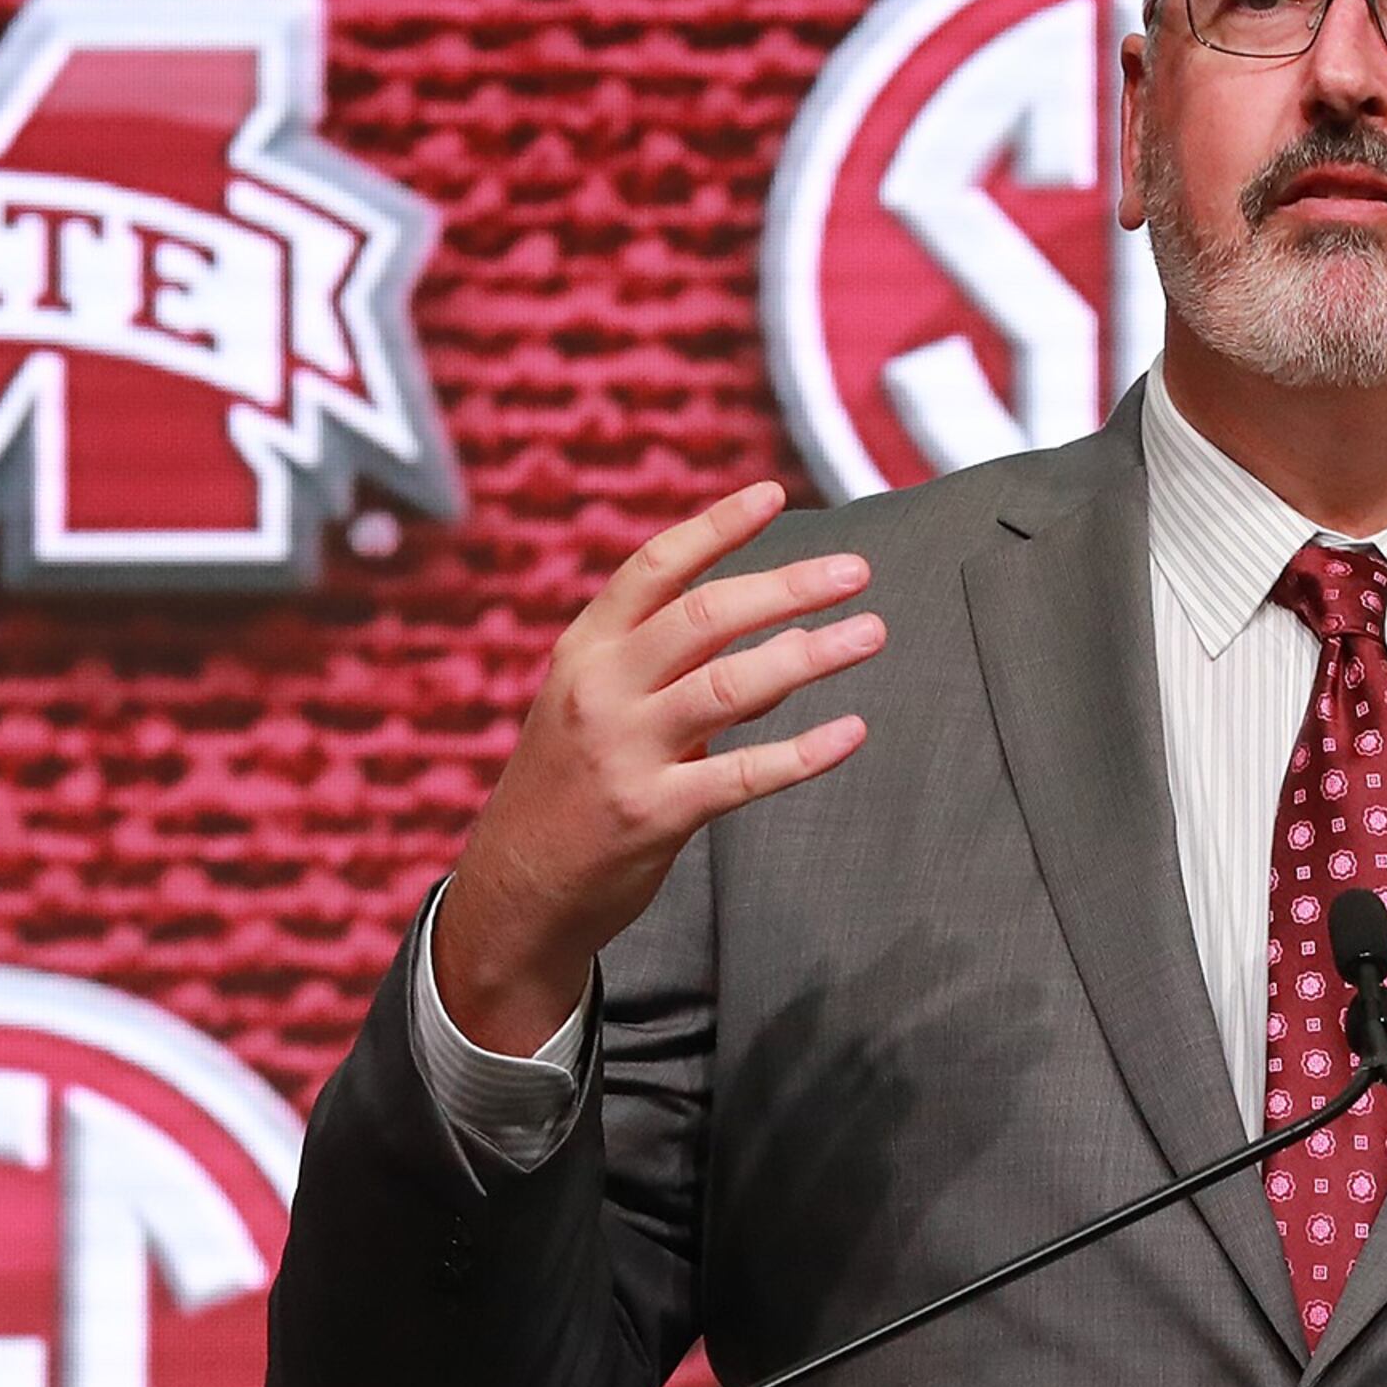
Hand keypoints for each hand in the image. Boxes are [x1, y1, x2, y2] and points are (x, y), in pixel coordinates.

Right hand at [433, 481, 884, 1053]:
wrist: (515, 890)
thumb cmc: (570, 791)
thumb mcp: (604, 713)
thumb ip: (687, 676)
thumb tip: (786, 645)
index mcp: (585, 651)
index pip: (655, 568)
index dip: (717, 527)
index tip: (775, 495)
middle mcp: (600, 689)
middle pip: (706, 616)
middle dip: (788, 586)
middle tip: (856, 570)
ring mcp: (624, 751)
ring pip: (730, 685)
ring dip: (811, 655)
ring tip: (870, 633)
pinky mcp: (653, 813)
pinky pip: (743, 775)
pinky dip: (804, 752)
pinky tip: (851, 732)